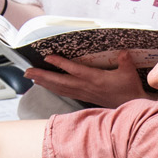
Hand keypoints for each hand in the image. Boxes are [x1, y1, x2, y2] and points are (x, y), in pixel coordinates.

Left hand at [25, 51, 153, 106]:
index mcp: (96, 79)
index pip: (75, 70)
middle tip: (27, 70)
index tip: (48, 57)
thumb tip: (123, 52)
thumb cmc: (129, 88)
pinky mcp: (84, 97)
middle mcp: (86, 87)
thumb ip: (124, 61)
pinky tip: (44, 84)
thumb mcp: (128, 73)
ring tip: (30, 76)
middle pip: (60, 81)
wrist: (130, 106)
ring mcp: (83, 93)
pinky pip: (64, 92)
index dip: (61, 64)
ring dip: (44, 82)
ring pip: (60, 88)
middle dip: (43, 75)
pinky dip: (52, 87)